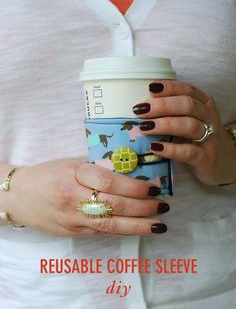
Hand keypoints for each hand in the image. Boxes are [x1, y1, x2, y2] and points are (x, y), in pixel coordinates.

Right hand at [0, 158, 168, 235]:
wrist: (19, 196)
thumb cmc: (47, 174)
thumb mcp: (71, 163)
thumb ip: (97, 167)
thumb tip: (129, 170)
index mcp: (73, 174)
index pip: (109, 182)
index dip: (134, 187)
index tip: (153, 187)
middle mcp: (73, 198)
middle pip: (114, 205)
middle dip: (143, 207)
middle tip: (162, 205)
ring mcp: (73, 218)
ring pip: (111, 225)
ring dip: (139, 225)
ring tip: (159, 224)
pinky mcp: (73, 232)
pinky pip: (102, 233)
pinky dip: (123, 231)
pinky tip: (139, 229)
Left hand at [132, 80, 235, 185]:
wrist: (223, 163)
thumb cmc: (198, 138)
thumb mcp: (191, 119)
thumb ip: (173, 111)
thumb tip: (140, 105)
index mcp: (204, 104)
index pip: (188, 89)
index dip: (169, 87)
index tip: (150, 88)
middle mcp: (208, 118)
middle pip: (187, 105)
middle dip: (162, 105)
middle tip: (140, 110)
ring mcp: (209, 138)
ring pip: (189, 126)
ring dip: (165, 124)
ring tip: (144, 127)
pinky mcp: (206, 158)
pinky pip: (189, 152)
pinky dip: (171, 149)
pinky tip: (155, 147)